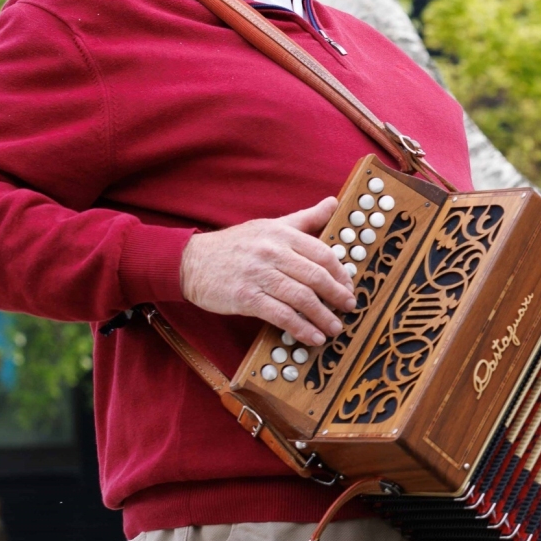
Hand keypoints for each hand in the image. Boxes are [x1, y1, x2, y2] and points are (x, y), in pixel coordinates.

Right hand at [179, 196, 356, 346]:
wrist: (190, 261)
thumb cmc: (235, 245)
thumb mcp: (270, 226)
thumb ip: (304, 219)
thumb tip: (333, 203)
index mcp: (282, 234)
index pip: (323, 254)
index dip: (341, 274)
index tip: (349, 287)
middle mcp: (272, 252)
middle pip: (316, 277)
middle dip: (338, 296)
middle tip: (349, 308)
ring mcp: (258, 275)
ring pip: (301, 298)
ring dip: (323, 316)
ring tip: (335, 327)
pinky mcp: (245, 297)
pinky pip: (281, 315)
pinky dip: (301, 328)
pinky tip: (312, 337)